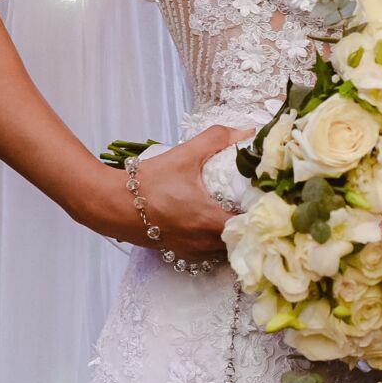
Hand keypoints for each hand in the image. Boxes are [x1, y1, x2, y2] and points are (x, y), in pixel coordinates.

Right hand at [91, 124, 254, 260]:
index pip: (251, 225)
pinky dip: (215, 238)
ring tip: (237, 209)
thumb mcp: (184, 155)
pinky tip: (213, 219)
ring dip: (232, 231)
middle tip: (256, 201)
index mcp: (210, 220)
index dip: (262, 213)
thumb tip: (246, 132)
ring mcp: (192, 250)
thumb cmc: (149, 182)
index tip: (268, 197)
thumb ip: (217, 139)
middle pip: (240, 238)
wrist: (113, 205)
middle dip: (250, 222)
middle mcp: (204, 241)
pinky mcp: (180, 251)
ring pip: (224, 246)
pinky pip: (207, 249)